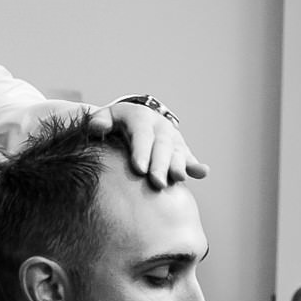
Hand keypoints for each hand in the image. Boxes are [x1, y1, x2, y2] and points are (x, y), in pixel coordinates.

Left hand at [87, 101, 207, 188]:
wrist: (134, 120)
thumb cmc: (114, 124)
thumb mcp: (105, 118)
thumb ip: (99, 122)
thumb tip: (97, 127)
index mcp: (140, 117)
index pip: (142, 134)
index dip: (142, 151)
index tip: (139, 169)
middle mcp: (160, 127)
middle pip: (162, 145)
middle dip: (160, 164)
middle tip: (156, 182)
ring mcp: (172, 138)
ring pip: (177, 152)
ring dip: (178, 166)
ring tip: (178, 179)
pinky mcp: (181, 150)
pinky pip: (190, 158)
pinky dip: (196, 166)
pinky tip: (203, 173)